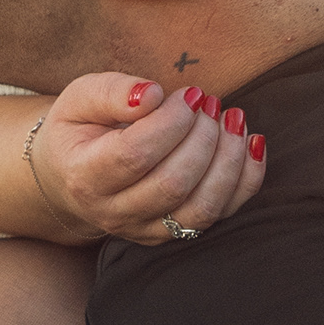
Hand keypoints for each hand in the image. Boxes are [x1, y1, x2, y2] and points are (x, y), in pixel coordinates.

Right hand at [25, 75, 266, 244]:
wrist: (72, 173)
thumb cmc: (81, 127)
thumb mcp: (80, 97)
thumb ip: (112, 92)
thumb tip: (153, 95)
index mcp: (85, 176)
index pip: (136, 155)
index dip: (172, 122)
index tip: (191, 94)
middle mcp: (114, 212)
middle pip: (173, 184)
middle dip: (203, 137)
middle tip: (211, 103)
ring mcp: (146, 229)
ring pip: (201, 209)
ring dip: (229, 160)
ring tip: (233, 118)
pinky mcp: (174, 233)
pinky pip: (222, 215)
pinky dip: (246, 180)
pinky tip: (251, 142)